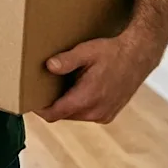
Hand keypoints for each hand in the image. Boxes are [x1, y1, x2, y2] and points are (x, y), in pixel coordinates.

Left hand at [34, 31, 161, 123]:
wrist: (139, 56)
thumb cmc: (112, 52)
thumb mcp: (86, 51)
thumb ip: (66, 60)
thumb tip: (48, 66)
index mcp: (87, 98)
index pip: (55, 114)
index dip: (40, 109)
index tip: (28, 100)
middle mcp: (96, 111)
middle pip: (63, 115)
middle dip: (51, 105)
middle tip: (41, 88)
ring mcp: (104, 114)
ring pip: (75, 115)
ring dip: (66, 105)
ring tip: (59, 86)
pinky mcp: (109, 114)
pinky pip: (86, 114)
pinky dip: (78, 105)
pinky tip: (76, 88)